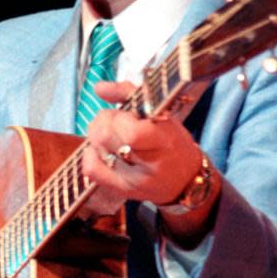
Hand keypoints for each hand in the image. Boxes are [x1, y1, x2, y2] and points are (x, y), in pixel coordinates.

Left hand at [82, 81, 203, 205]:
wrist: (185, 180)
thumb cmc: (173, 142)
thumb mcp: (162, 114)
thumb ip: (130, 94)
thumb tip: (98, 87)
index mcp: (165, 141)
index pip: (131, 132)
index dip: (120, 117)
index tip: (127, 114)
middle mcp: (150, 164)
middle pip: (105, 137)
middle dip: (103, 121)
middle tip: (114, 121)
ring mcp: (134, 180)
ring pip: (96, 150)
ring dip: (96, 136)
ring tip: (111, 135)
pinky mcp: (122, 190)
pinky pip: (91, 170)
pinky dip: (91, 155)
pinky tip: (102, 151)